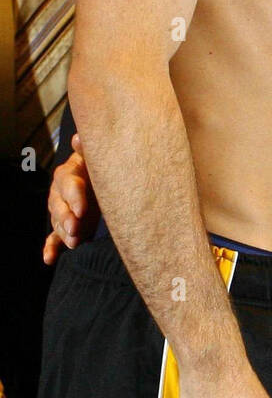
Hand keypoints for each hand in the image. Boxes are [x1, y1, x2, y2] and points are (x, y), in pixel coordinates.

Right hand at [44, 133, 99, 264]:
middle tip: (76, 229)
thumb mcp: (94, 155)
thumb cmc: (96, 164)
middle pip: (60, 207)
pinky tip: (49, 259)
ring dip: (64, 234)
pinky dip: (51, 248)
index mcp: (68, 175)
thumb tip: (79, 138)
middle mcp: (60, 194)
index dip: (75, 197)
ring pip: (58, 224)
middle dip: (67, 219)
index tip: (82, 210)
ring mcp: (61, 211)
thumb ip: (87, 149)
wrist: (95, 176)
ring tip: (74, 243)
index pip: (69, 186)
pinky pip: (54, 238)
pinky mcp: (64, 225)